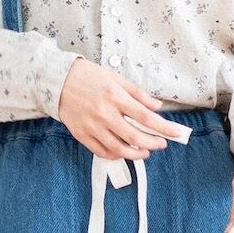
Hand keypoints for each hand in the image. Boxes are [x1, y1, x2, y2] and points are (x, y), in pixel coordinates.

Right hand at [57, 57, 194, 160]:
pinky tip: (123, 152)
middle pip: (134, 136)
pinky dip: (115, 155)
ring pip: (118, 149)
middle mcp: (104, 113)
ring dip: (136, 154)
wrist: (57, 80)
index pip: (145, 117)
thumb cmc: (88, 77)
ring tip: (145, 152)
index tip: (176, 133)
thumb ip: (138, 94)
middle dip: (152, 143)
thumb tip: (156, 106)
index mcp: (115, 97)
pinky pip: (101, 151)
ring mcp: (92, 126)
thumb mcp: (116, 78)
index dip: (164, 127)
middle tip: (161, 144)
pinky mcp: (81, 134)